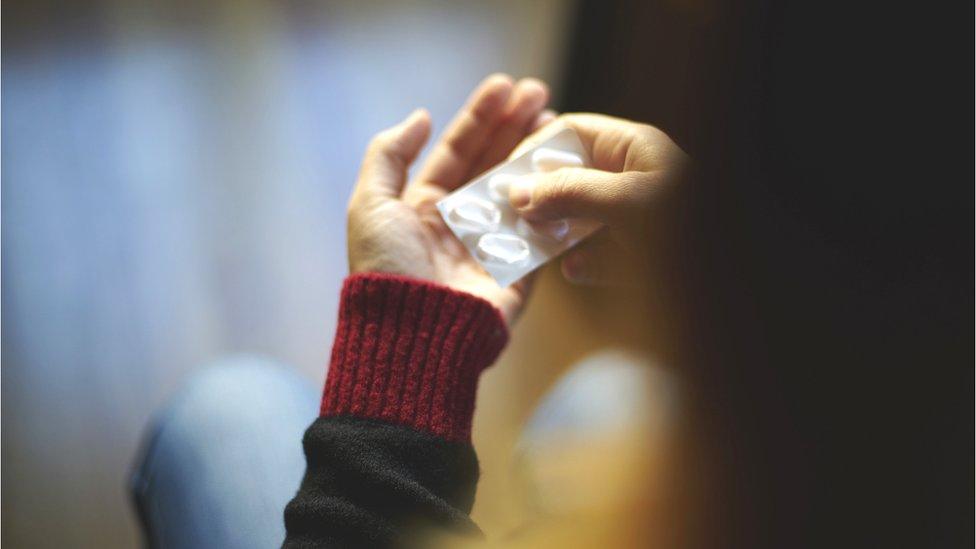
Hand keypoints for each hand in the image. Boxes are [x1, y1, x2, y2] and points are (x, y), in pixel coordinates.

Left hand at [347, 74, 553, 322]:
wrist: (414, 335)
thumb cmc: (387, 269)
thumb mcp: (370, 205)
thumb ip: (388, 156)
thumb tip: (420, 116)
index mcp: (424, 204)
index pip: (458, 150)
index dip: (480, 116)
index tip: (505, 85)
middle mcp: (460, 220)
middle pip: (493, 162)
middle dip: (515, 126)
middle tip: (540, 93)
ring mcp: (492, 244)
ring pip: (521, 188)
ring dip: (538, 154)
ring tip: (557, 121)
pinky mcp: (520, 269)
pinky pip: (542, 227)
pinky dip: (555, 198)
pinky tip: (568, 168)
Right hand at [506, 113, 690, 285]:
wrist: (743, 292)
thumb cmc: (695, 234)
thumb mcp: (629, 203)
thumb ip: (571, 193)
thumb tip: (519, 193)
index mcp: (637, 150)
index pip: (572, 134)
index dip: (535, 152)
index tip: (505, 182)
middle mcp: (637, 179)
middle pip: (573, 176)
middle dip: (542, 197)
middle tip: (510, 218)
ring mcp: (641, 219)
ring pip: (584, 217)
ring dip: (558, 232)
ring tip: (536, 246)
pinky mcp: (645, 258)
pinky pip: (604, 254)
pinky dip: (587, 263)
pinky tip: (575, 272)